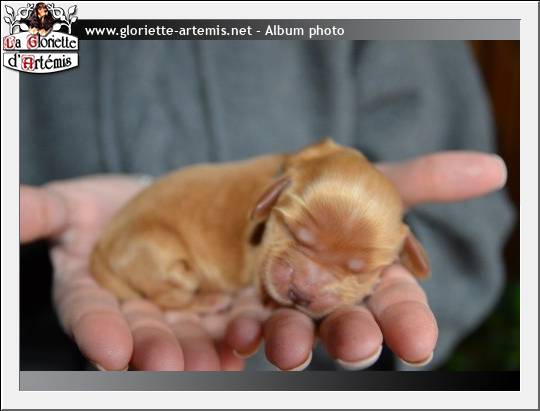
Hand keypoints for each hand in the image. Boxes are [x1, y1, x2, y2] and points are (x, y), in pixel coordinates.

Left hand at [20, 151, 506, 370]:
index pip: (363, 301)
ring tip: (250, 343)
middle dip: (329, 337)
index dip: (394, 318)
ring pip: (232, 339)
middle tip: (351, 344)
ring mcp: (213, 313)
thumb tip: (496, 167)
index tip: (418, 338)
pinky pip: (145, 329)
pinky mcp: (152, 309)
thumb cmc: (267, 189)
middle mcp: (271, 304)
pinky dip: (135, 341)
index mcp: (313, 275)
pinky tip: (141, 349)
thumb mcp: (337, 174)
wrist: (172, 194)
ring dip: (243, 346)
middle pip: (308, 326)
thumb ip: (409, 179)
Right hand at [21, 175, 261, 370]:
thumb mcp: (68, 206)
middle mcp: (138, 313)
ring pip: (192, 335)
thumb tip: (8, 209)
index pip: (92, 317)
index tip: (109, 349)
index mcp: (95, 297)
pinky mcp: (218, 299)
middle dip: (158, 352)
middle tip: (170, 366)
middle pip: (147, 336)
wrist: (154, 202)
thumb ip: (42, 213)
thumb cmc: (103, 210)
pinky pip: (230, 318)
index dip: (98, 332)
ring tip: (218, 363)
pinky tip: (252, 339)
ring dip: (206, 352)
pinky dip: (241, 330)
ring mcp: (181, 309)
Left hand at [223, 151, 507, 369]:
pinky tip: (238, 335)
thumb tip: (496, 167)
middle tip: (359, 346)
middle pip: (345, 327)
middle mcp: (330, 300)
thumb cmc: (325, 192)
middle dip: (354, 338)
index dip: (408, 323)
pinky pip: (241, 327)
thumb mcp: (370, 181)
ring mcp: (285, 308)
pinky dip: (240, 335)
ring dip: (294, 342)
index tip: (419, 343)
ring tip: (289, 347)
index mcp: (366, 277)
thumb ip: (424, 180)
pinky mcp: (243, 310)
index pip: (395, 306)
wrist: (262, 195)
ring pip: (293, 332)